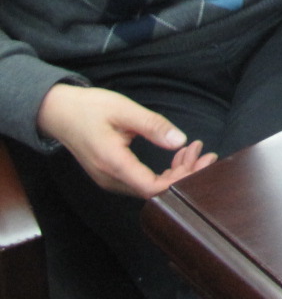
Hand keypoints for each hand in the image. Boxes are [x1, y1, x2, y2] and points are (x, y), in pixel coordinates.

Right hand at [36, 83, 216, 198]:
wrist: (58, 112)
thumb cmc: (90, 108)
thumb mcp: (124, 110)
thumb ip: (153, 126)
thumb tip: (180, 141)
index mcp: (112, 163)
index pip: (151, 188)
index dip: (180, 181)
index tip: (202, 163)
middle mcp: (110, 178)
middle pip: (154, 190)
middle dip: (185, 175)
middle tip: (207, 154)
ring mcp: (110, 179)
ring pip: (150, 186)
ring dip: (176, 172)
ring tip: (195, 149)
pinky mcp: (112, 174)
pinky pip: (143, 180)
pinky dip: (164, 170)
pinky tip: (178, 154)